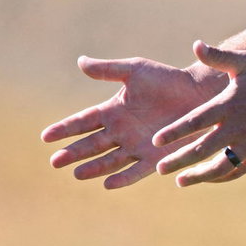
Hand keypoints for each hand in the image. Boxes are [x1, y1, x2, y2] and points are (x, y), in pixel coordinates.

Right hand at [42, 55, 226, 188]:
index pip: (82, 122)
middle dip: (73, 153)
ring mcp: (137, 146)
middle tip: (55, 162)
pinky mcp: (156, 157)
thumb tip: (80, 61)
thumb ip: (108, 69)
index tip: (45, 137)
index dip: (64, 129)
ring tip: (77, 174)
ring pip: (109, 160)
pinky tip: (108, 184)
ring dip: (93, 167)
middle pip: (91, 145)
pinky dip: (123, 178)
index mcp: (113, 110)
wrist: (199, 93)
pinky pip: (136, 170)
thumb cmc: (168, 79)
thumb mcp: (135, 70)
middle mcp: (121, 131)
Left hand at [150, 41, 245, 186]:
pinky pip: (240, 170)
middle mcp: (239, 127)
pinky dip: (222, 177)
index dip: (175, 132)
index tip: (156, 140)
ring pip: (221, 165)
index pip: (196, 121)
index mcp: (230, 104)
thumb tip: (195, 45)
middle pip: (203, 149)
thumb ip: (218, 56)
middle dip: (179, 160)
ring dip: (199, 175)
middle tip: (159, 168)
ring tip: (180, 181)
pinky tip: (208, 179)